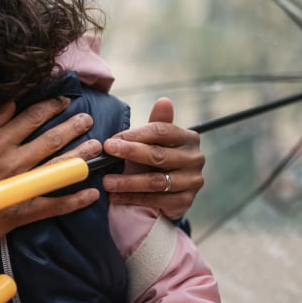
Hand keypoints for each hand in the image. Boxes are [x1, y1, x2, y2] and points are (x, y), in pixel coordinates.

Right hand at [0, 98, 101, 244]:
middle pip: (52, 140)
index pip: (32, 118)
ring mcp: (22, 187)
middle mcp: (14, 162)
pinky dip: (75, 200)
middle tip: (88, 119)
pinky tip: (91, 193)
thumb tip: (9, 105)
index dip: (51, 107)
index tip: (65, 101)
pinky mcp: (23, 211)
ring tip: (97, 146)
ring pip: (59, 168)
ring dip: (80, 156)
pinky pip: (55, 205)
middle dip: (73, 127)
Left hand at [102, 98, 203, 219]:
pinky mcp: (186, 201)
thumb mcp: (155, 139)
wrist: (168, 190)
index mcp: (189, 138)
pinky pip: (156, 200)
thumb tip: (164, 100)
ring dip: (127, 181)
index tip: (111, 140)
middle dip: (129, 153)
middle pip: (158, 155)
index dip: (134, 135)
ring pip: (155, 181)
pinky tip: (114, 196)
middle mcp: (195, 158)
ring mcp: (192, 181)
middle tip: (106, 152)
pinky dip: (132, 198)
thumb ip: (157, 122)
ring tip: (106, 181)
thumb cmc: (158, 157)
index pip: (161, 131)